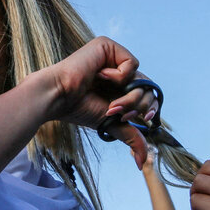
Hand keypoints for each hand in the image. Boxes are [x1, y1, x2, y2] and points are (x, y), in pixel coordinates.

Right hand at [45, 37, 157, 167]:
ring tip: (110, 103)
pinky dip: (119, 76)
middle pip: (147, 87)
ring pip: (141, 77)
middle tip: (117, 111)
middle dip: (136, 105)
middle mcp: (117, 68)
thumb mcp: (110, 121)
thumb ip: (129, 135)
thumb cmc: (78, 108)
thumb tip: (142, 163)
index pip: (146, 93)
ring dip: (128, 96)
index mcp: (117, 84)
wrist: (59, 97)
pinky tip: (99, 76)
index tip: (143, 120)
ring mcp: (113, 56)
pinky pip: (131, 63)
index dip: (150, 108)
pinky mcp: (107, 46)